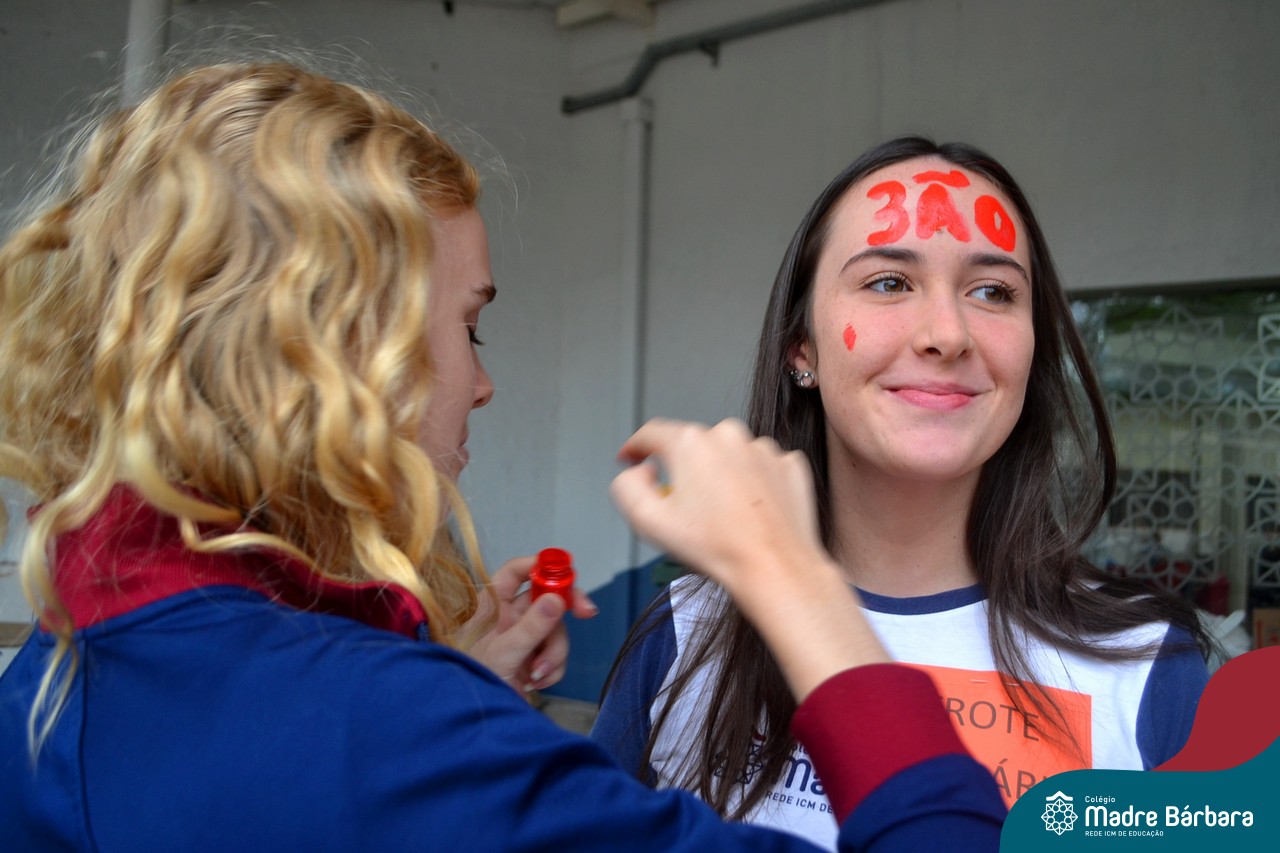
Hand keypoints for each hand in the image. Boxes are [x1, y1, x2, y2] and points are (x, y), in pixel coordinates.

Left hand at [465, 554, 596, 693]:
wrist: (474, 722)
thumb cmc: (472, 684)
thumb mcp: (503, 654)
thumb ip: (531, 627)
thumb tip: (554, 599)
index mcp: (492, 607)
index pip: (515, 572)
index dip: (539, 565)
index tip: (564, 571)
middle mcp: (508, 618)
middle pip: (546, 599)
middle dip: (567, 607)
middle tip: (587, 611)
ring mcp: (522, 639)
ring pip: (556, 630)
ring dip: (554, 653)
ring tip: (536, 672)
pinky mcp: (533, 660)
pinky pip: (556, 655)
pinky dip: (552, 669)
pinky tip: (536, 683)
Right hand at [610, 418, 889, 700]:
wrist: (774, 567)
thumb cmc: (718, 548)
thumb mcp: (647, 521)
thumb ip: (627, 487)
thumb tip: (640, 473)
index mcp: (691, 443)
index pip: (652, 434)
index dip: (635, 447)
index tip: (632, 458)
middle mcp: (729, 436)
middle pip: (692, 447)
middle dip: (683, 471)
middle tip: (685, 509)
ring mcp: (763, 449)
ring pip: (728, 457)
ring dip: (720, 477)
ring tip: (723, 516)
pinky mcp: (789, 465)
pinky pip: (759, 468)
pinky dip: (751, 484)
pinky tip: (748, 511)